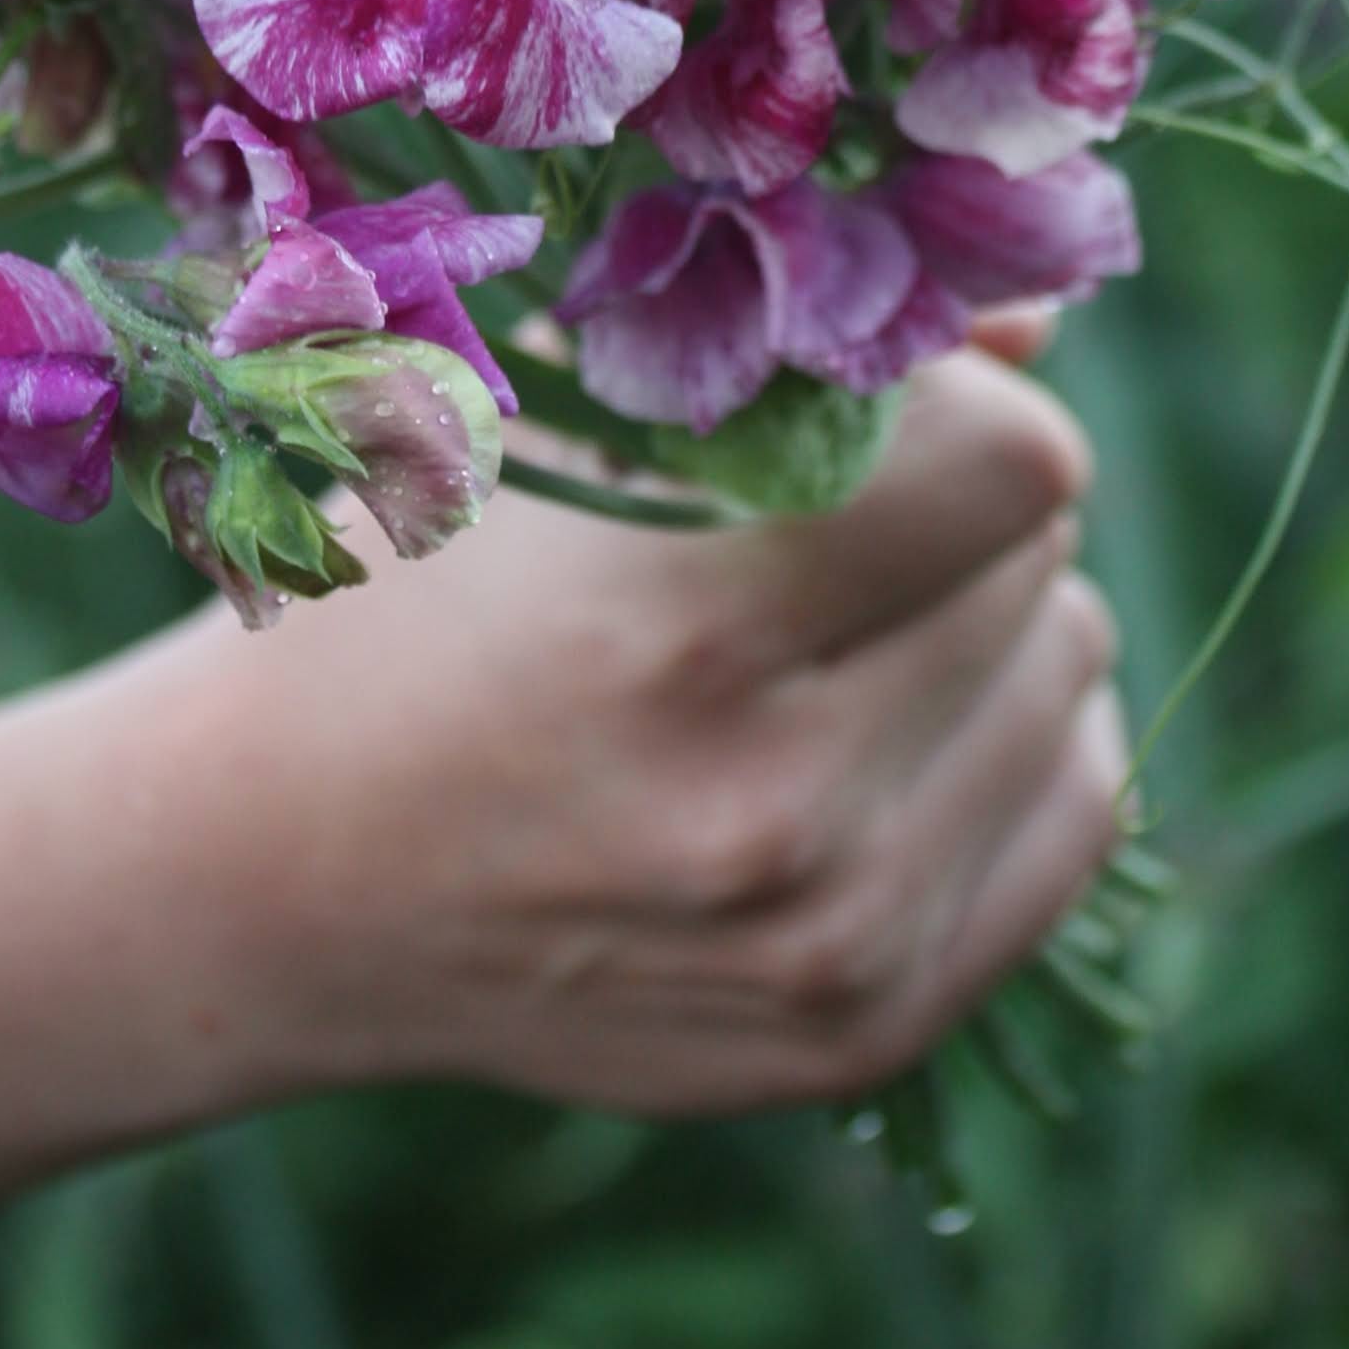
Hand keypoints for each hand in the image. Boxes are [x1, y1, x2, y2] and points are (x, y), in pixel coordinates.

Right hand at [144, 335, 1125, 1118]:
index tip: (850, 402)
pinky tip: (879, 716)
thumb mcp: (540, 428)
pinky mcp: (863, 1031)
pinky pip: (1074, 810)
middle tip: (813, 510)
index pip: (1013, 464)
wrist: (274, 877)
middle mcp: (775, 817)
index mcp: (675, 637)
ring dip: (982, 610)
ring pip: (1073, 670)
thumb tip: (1032, 317)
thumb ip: (791, 354)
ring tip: (822, 615)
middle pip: (1045, 557)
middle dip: (953, 498)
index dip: (945, 398)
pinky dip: (1007, 735)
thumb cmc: (393, 599)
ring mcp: (832, 949)